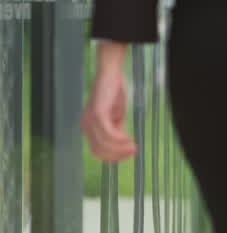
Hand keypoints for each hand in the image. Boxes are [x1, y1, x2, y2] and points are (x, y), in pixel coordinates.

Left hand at [81, 41, 136, 161]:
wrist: (110, 75)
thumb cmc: (113, 94)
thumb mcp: (116, 116)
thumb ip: (116, 130)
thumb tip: (121, 144)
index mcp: (89, 128)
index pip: (97, 152)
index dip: (113, 157)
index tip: (129, 154)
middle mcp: (86, 126)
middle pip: (99, 152)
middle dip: (118, 155)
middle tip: (134, 151)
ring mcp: (90, 121)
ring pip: (104, 145)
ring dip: (120, 148)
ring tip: (134, 146)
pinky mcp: (97, 114)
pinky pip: (108, 134)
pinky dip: (120, 139)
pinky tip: (129, 137)